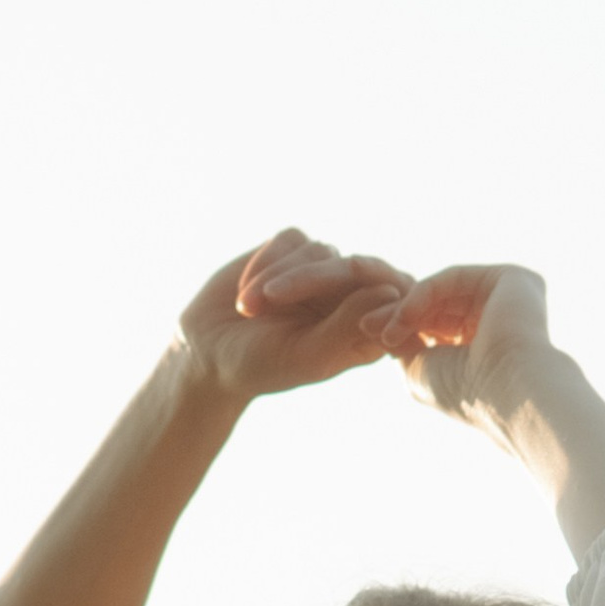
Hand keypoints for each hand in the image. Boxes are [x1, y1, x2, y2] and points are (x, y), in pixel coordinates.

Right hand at [178, 230, 411, 403]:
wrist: (208, 351)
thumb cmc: (261, 365)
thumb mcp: (305, 357)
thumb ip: (348, 328)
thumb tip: (390, 292)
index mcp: (366, 329)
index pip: (396, 300)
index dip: (381, 297)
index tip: (357, 317)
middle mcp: (349, 295)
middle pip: (359, 268)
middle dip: (312, 280)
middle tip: (272, 297)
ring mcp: (322, 270)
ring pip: (320, 252)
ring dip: (278, 277)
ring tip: (246, 309)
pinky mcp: (292, 250)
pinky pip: (291, 240)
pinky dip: (265, 262)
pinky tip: (245, 292)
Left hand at [382, 262, 556, 433]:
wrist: (510, 391)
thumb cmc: (467, 392)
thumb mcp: (421, 367)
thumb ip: (404, 342)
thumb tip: (379, 325)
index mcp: (484, 345)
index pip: (434, 324)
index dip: (399, 326)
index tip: (365, 333)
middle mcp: (498, 319)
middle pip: (437, 305)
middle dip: (397, 315)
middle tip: (366, 325)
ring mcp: (507, 297)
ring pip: (442, 290)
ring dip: (406, 307)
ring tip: (385, 329)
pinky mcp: (511, 278)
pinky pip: (454, 278)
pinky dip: (423, 294)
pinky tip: (404, 315)